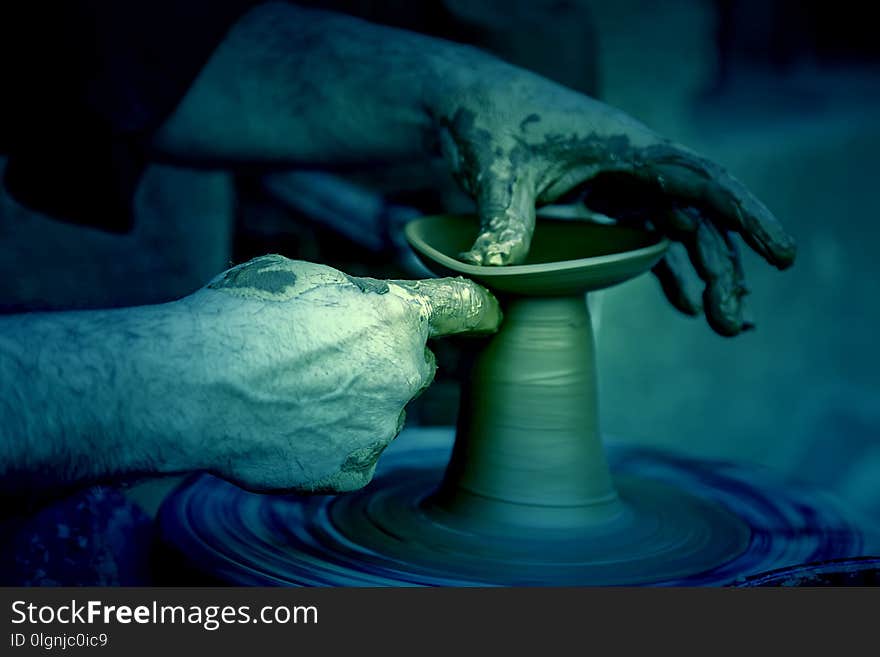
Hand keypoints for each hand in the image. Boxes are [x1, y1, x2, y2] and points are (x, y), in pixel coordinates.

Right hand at [179, 255, 499, 492]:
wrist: (187, 385)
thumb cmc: (238, 318)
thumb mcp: (302, 277)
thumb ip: (356, 296)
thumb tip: (371, 305)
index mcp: (397, 318)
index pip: (466, 309)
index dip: (478, 311)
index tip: (486, 316)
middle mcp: (403, 375)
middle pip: (411, 365)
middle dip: (382, 358)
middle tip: (320, 355)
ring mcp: (380, 428)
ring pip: (380, 411)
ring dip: (352, 402)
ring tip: (289, 392)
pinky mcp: (352, 469)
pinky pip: (354, 450)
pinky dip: (330, 440)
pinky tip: (288, 425)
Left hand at [432, 68, 795, 335]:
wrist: (472, 104)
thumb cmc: (490, 120)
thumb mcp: (498, 167)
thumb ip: (504, 216)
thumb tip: (493, 268)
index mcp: (627, 146)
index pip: (701, 180)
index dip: (744, 216)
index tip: (780, 253)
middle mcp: (636, 165)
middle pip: (696, 217)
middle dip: (723, 269)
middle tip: (733, 325)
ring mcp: (622, 184)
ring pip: (678, 231)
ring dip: (704, 276)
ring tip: (726, 325)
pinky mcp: (604, 201)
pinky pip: (645, 239)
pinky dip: (666, 271)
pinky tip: (684, 306)